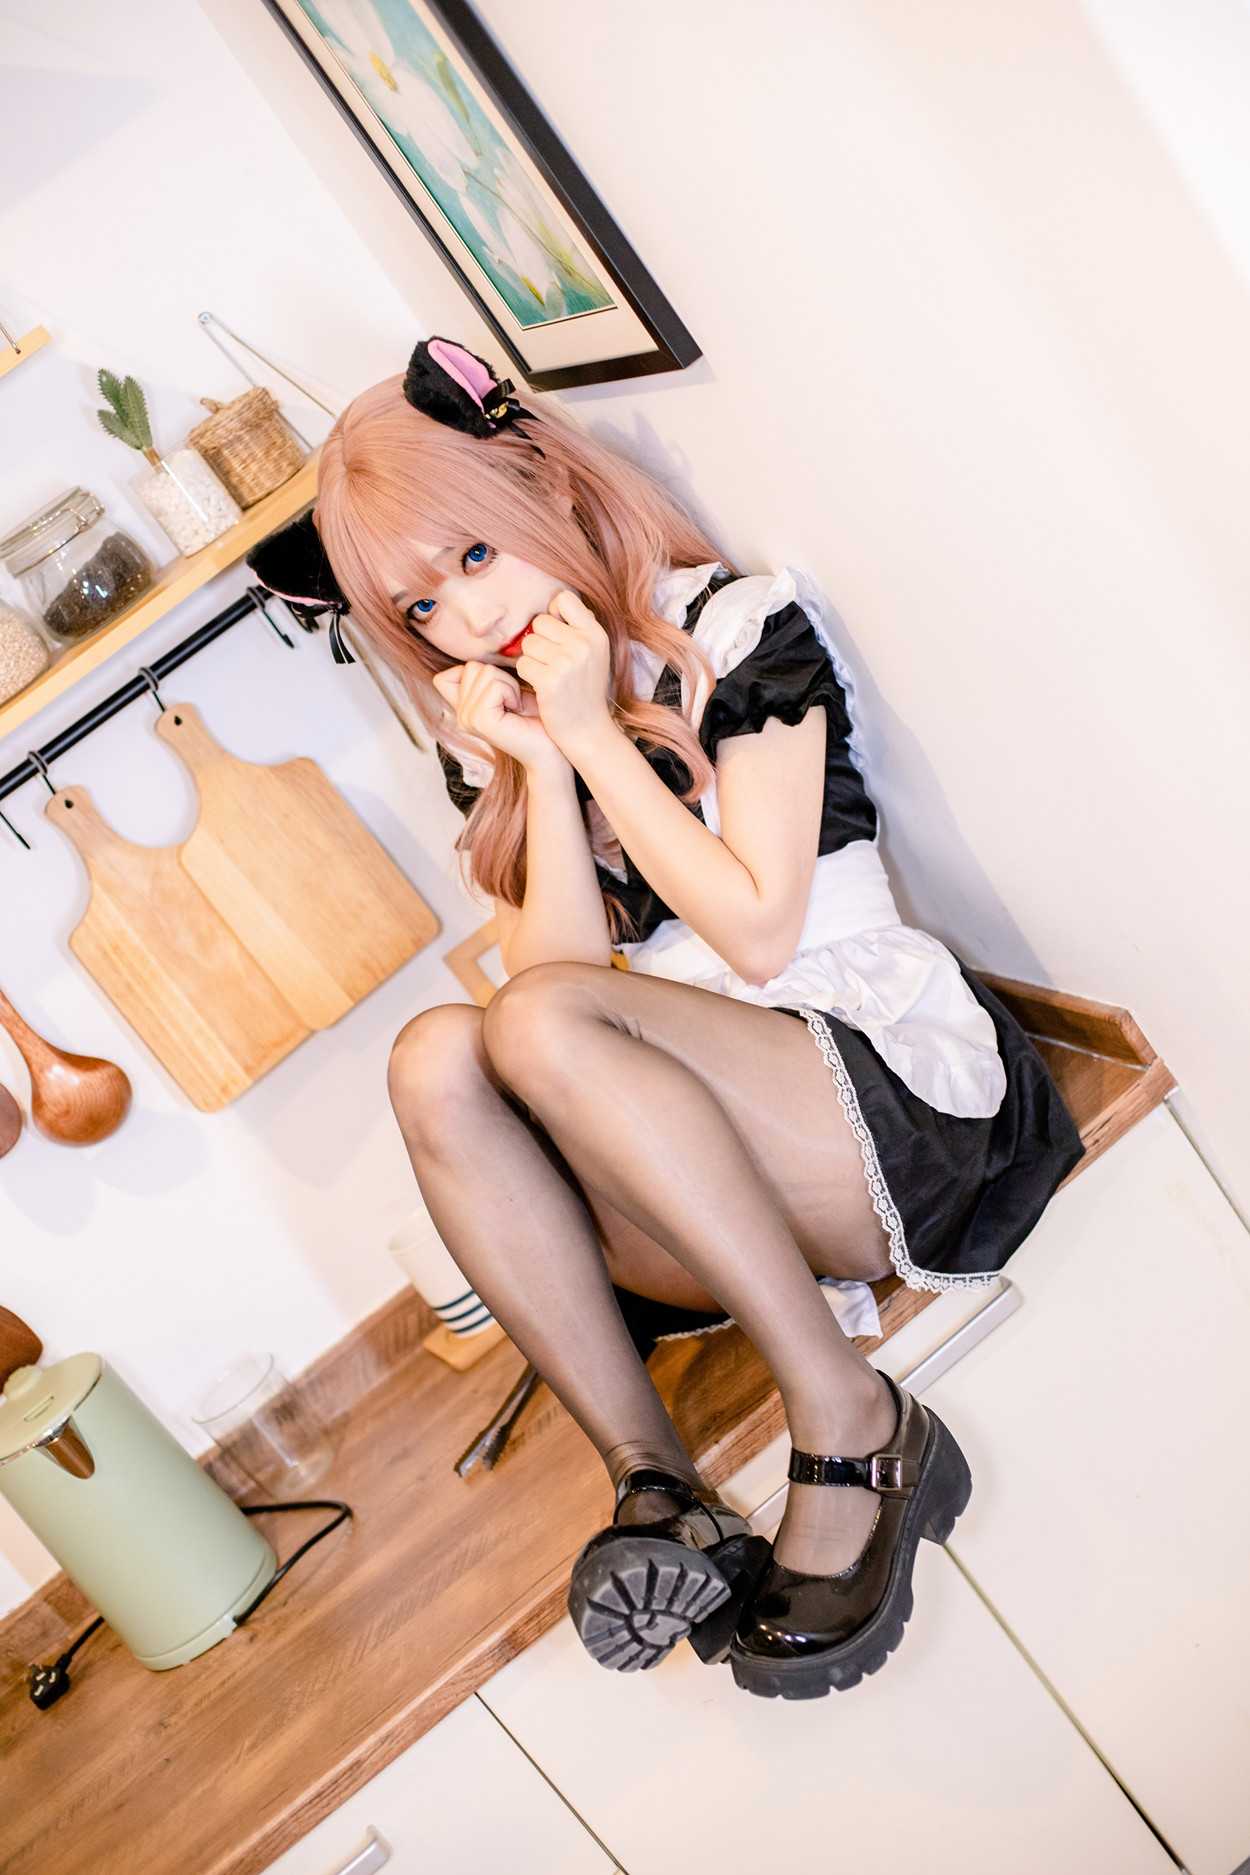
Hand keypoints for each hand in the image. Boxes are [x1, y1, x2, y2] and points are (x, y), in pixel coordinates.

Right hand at [431, 660, 568, 776]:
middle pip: (472, 667)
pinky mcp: (481, 721)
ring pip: (485, 672)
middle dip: (500, 676)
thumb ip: (487, 675)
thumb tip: (480, 652)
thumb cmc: (537, 717)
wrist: (552, 747)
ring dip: (509, 685)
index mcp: (462, 708)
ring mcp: (468, 719)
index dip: (474, 671)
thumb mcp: (508, 689)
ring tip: (517, 707)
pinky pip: (494, 686)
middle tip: (514, 701)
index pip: (444, 676)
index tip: (499, 689)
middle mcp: (460, 715)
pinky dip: (512, 692)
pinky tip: (518, 710)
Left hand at [513, 589, 615, 761]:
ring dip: (531, 659)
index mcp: (596, 634)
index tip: (557, 635)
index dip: (554, 614)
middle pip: (540, 622)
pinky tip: (541, 686)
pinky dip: (527, 675)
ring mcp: (567, 662)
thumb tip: (553, 604)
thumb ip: (578, 627)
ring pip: (528, 643)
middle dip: (539, 641)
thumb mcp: (594, 653)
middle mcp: (584, 644)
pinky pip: (523, 664)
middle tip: (551, 662)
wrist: (588, 730)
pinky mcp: (550, 680)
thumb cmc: (585, 689)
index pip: (563, 599)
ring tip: (547, 674)